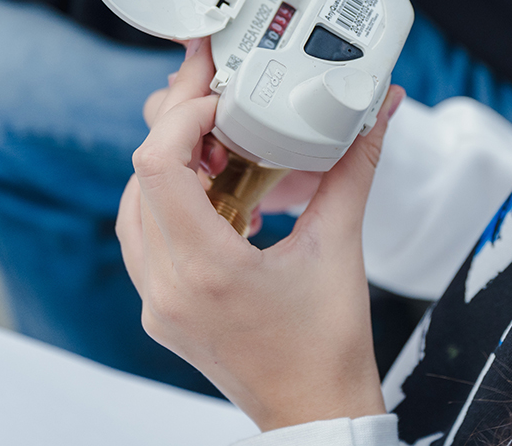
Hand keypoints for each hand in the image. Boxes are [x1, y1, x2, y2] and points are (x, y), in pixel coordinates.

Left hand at [120, 43, 403, 430]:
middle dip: (178, 129)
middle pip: (142, 178)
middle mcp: (168, 287)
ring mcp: (157, 303)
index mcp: (208, 269)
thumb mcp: (341, 245)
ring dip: (169, 167)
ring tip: (216, 148)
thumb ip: (354, 167)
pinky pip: (142, 240)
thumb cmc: (328, 346)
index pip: (158, 166)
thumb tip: (376, 111)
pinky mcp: (160, 311)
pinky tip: (210, 193)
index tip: (220, 101)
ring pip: (134, 207)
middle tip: (215, 100)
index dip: (183, 118)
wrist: (315, 411)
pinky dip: (167, 203)